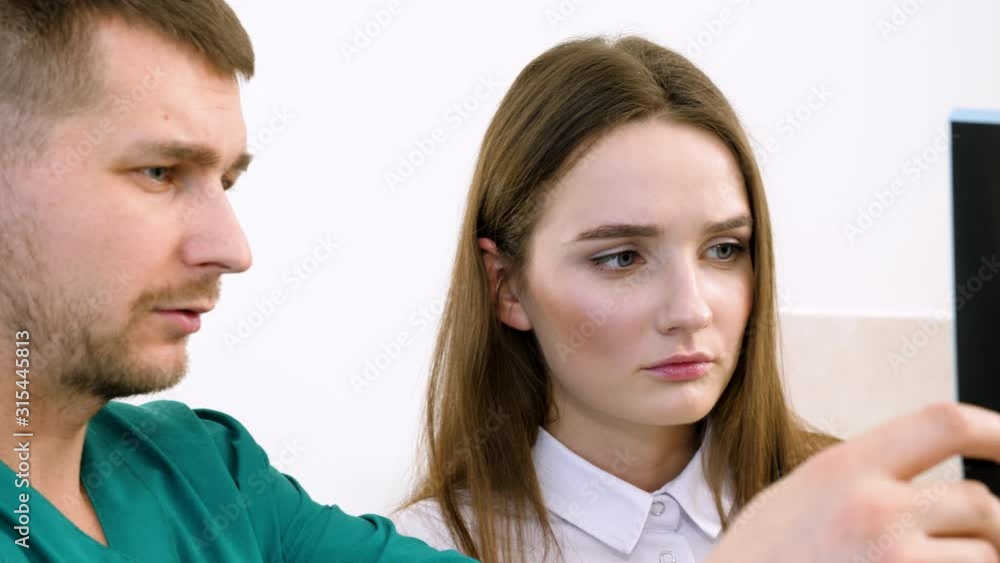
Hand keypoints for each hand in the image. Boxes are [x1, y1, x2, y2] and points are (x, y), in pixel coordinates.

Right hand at [706, 402, 999, 562]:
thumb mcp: (800, 495)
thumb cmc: (757, 559)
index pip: (943, 422)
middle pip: (980, 502)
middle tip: (966, 541)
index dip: (994, 429)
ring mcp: (891, 560)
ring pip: (983, 557)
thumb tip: (925, 483)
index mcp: (845, 468)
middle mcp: (873, 509)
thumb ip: (862, 479)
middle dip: (985, 528)